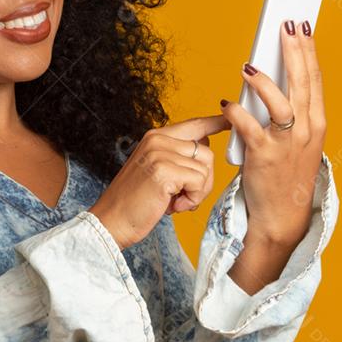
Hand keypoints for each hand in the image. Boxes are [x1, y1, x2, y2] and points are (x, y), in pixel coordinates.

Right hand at [89, 115, 230, 249]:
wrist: (112, 221)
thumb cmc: (135, 202)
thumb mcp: (157, 171)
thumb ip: (178, 156)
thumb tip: (206, 144)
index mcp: (155, 137)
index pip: (194, 124)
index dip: (215, 123)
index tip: (229, 120)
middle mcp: (157, 140)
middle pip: (207, 152)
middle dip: (204, 180)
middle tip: (183, 196)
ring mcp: (160, 153)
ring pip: (206, 168)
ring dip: (197, 192)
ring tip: (175, 201)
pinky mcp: (164, 170)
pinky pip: (199, 181)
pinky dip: (193, 199)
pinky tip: (174, 205)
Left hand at [221, 18, 326, 245]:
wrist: (281, 214)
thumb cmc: (285, 172)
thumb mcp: (297, 139)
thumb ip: (289, 110)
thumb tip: (270, 76)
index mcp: (317, 123)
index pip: (314, 79)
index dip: (308, 50)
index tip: (301, 25)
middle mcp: (306, 130)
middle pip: (301, 82)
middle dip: (293, 50)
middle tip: (284, 24)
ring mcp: (286, 144)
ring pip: (279, 102)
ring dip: (262, 81)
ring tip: (247, 67)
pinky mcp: (264, 156)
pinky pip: (248, 126)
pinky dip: (236, 112)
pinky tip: (226, 104)